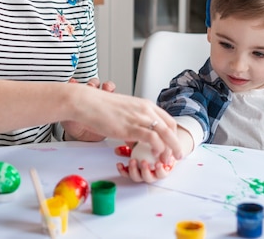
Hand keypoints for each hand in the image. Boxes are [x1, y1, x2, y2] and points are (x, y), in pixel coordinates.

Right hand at [61, 83, 182, 159]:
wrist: (88, 102)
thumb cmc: (100, 107)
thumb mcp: (123, 113)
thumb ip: (132, 124)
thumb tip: (133, 140)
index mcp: (145, 105)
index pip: (167, 120)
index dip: (172, 135)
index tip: (172, 145)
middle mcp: (146, 109)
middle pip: (170, 127)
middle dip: (175, 144)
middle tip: (176, 156)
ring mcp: (139, 117)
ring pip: (165, 133)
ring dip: (169, 149)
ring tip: (167, 160)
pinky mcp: (131, 127)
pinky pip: (152, 138)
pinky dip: (157, 148)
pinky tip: (155, 154)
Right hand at [114, 143, 175, 182]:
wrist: (167, 148)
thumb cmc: (151, 149)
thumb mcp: (137, 147)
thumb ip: (127, 148)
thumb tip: (116, 150)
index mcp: (137, 169)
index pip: (127, 173)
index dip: (122, 171)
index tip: (119, 164)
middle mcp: (145, 174)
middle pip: (137, 177)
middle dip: (133, 171)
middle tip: (132, 161)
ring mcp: (154, 175)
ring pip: (148, 178)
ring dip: (145, 171)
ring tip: (144, 162)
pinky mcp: (164, 173)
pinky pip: (161, 174)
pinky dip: (159, 169)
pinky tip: (157, 163)